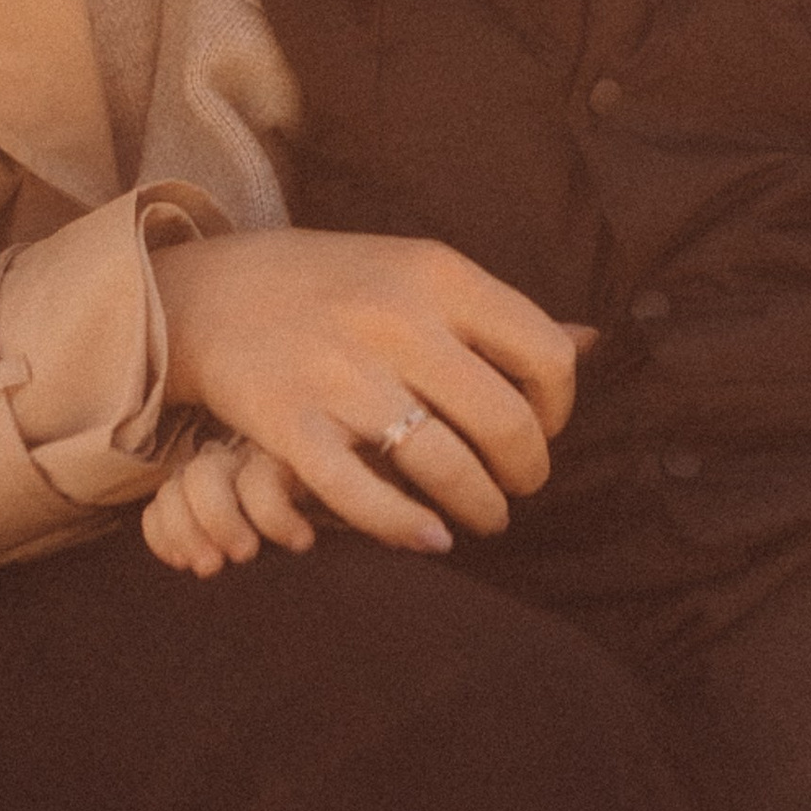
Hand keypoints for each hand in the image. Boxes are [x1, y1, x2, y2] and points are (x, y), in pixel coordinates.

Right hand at [152, 228, 579, 556]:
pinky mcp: (289, 424)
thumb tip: (595, 342)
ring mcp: (340, 373)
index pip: (544, 353)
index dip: (559, 406)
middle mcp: (394, 319)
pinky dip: (407, 528)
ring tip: (483, 517)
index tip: (543, 425)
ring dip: (479, 506)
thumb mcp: (418, 271)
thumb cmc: (336, 285)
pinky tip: (430, 539)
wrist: (214, 288)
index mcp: (436, 273)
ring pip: (444, 464)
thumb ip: (498, 313)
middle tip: (519, 486)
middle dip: (526, 471)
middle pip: (502, 420)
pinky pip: (363, 495)